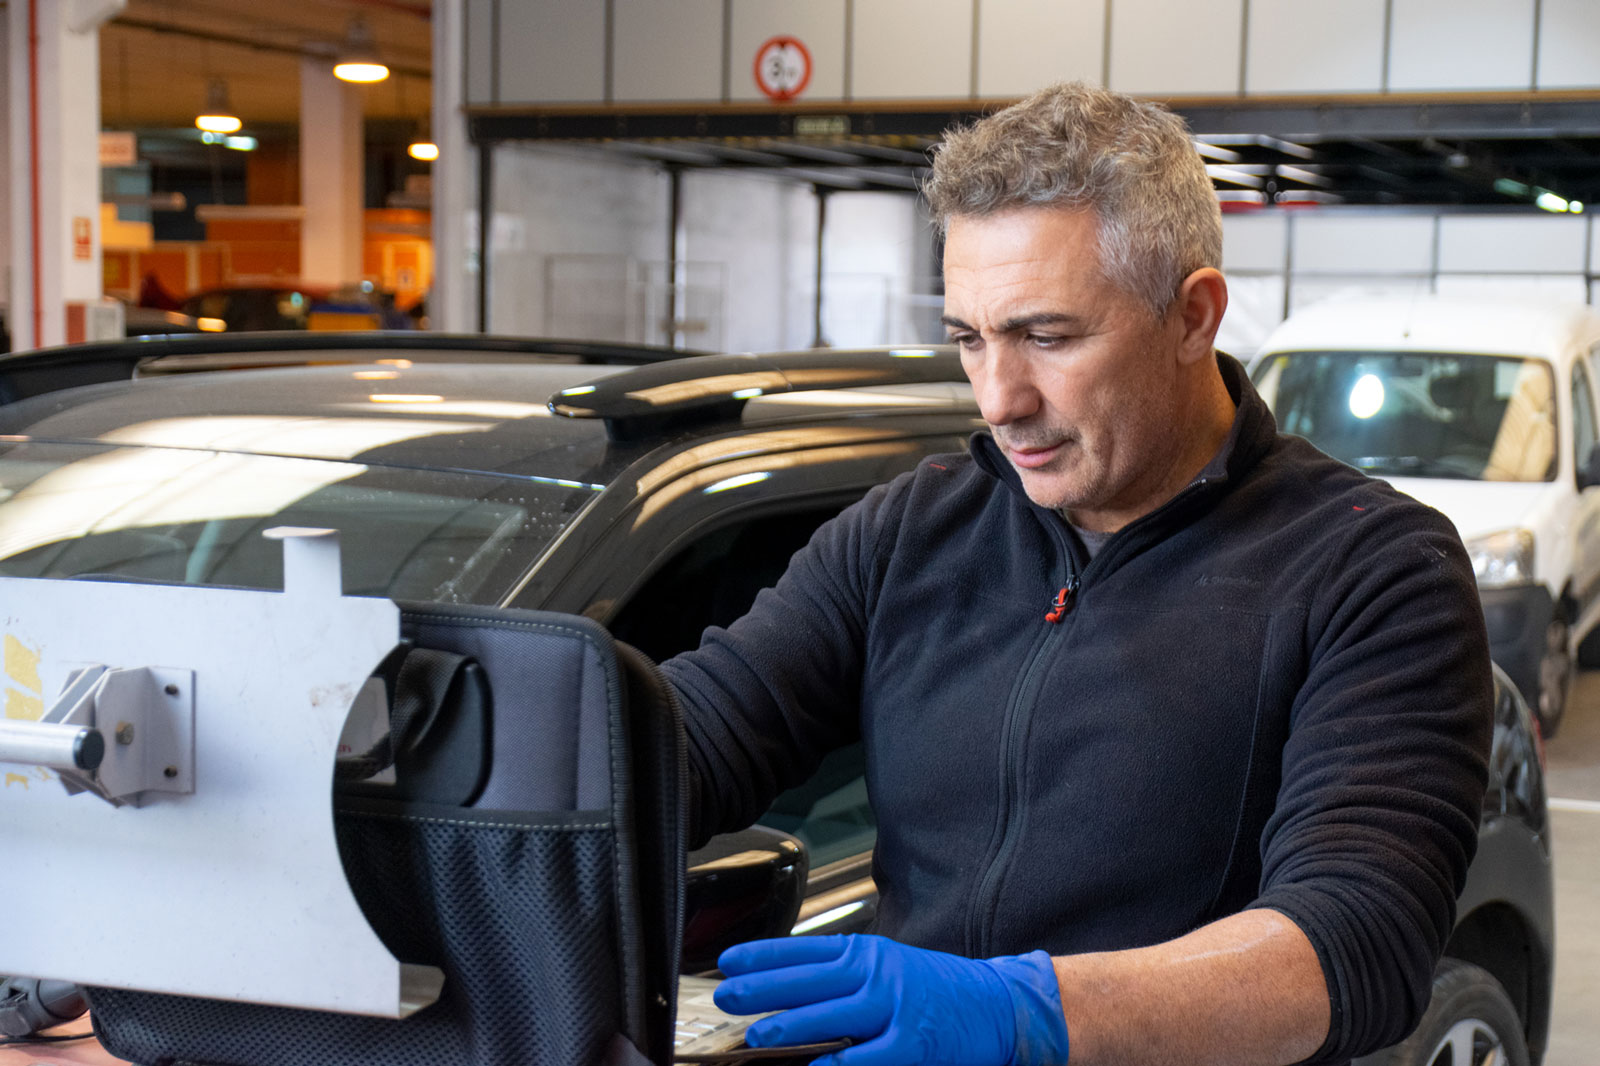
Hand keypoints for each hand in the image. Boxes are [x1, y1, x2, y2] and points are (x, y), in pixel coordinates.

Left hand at [714, 934, 1070, 1065]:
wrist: (998, 1004)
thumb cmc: (937, 989)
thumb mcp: (887, 967)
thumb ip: (844, 977)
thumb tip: (790, 990)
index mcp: (867, 953)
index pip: (803, 951)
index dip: (762, 956)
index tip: (728, 961)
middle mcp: (877, 975)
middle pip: (808, 980)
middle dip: (762, 989)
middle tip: (727, 996)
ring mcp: (895, 1009)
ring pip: (830, 1016)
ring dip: (789, 1025)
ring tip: (756, 1033)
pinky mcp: (913, 1045)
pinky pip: (866, 1058)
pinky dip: (838, 1064)